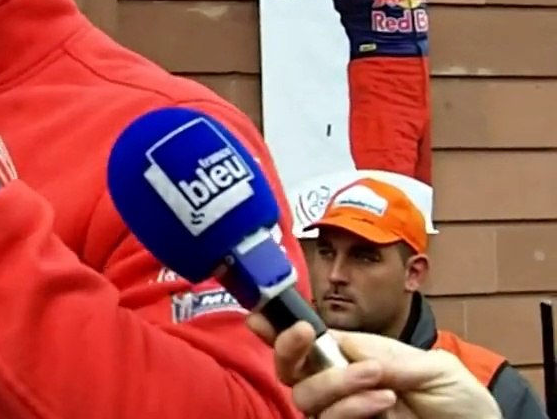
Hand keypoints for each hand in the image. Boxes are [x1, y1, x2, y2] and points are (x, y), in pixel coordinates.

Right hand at [247, 316, 500, 418]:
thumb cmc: (463, 403)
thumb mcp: (437, 367)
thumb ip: (392, 356)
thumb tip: (347, 350)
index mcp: (357, 357)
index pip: (308, 340)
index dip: (278, 328)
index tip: (261, 316)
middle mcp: (343, 386)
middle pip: (290, 369)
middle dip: (288, 349)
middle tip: (306, 335)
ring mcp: (345, 413)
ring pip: (305, 397)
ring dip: (335, 382)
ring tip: (378, 379)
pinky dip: (349, 408)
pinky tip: (380, 402)